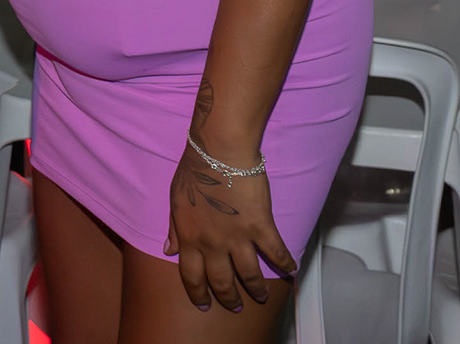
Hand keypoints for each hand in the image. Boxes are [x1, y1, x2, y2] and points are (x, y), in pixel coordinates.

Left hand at [165, 138, 295, 312]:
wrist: (218, 152)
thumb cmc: (194, 172)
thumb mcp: (175, 201)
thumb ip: (174, 229)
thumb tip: (169, 250)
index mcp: (190, 238)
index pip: (191, 276)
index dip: (198, 293)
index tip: (204, 304)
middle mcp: (213, 244)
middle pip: (221, 281)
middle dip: (228, 298)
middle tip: (234, 306)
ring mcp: (238, 237)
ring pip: (248, 274)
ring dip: (256, 289)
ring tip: (261, 297)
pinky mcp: (260, 226)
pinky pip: (275, 252)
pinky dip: (285, 263)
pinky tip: (291, 270)